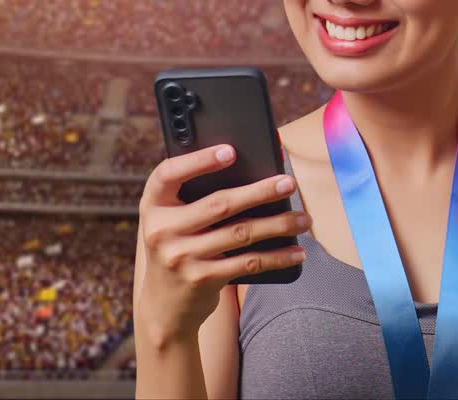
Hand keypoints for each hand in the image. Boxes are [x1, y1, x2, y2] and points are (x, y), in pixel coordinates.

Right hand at [135, 144, 309, 344]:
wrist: (163, 307)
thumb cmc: (178, 248)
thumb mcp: (173, 222)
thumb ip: (195, 199)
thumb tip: (254, 175)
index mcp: (153, 205)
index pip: (168, 174)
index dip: (198, 160)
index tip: (230, 151)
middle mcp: (161, 230)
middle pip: (219, 204)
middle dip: (260, 192)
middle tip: (288, 183)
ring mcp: (181, 256)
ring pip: (241, 233)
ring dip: (278, 224)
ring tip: (304, 219)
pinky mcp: (201, 279)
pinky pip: (248, 262)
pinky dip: (277, 257)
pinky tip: (297, 252)